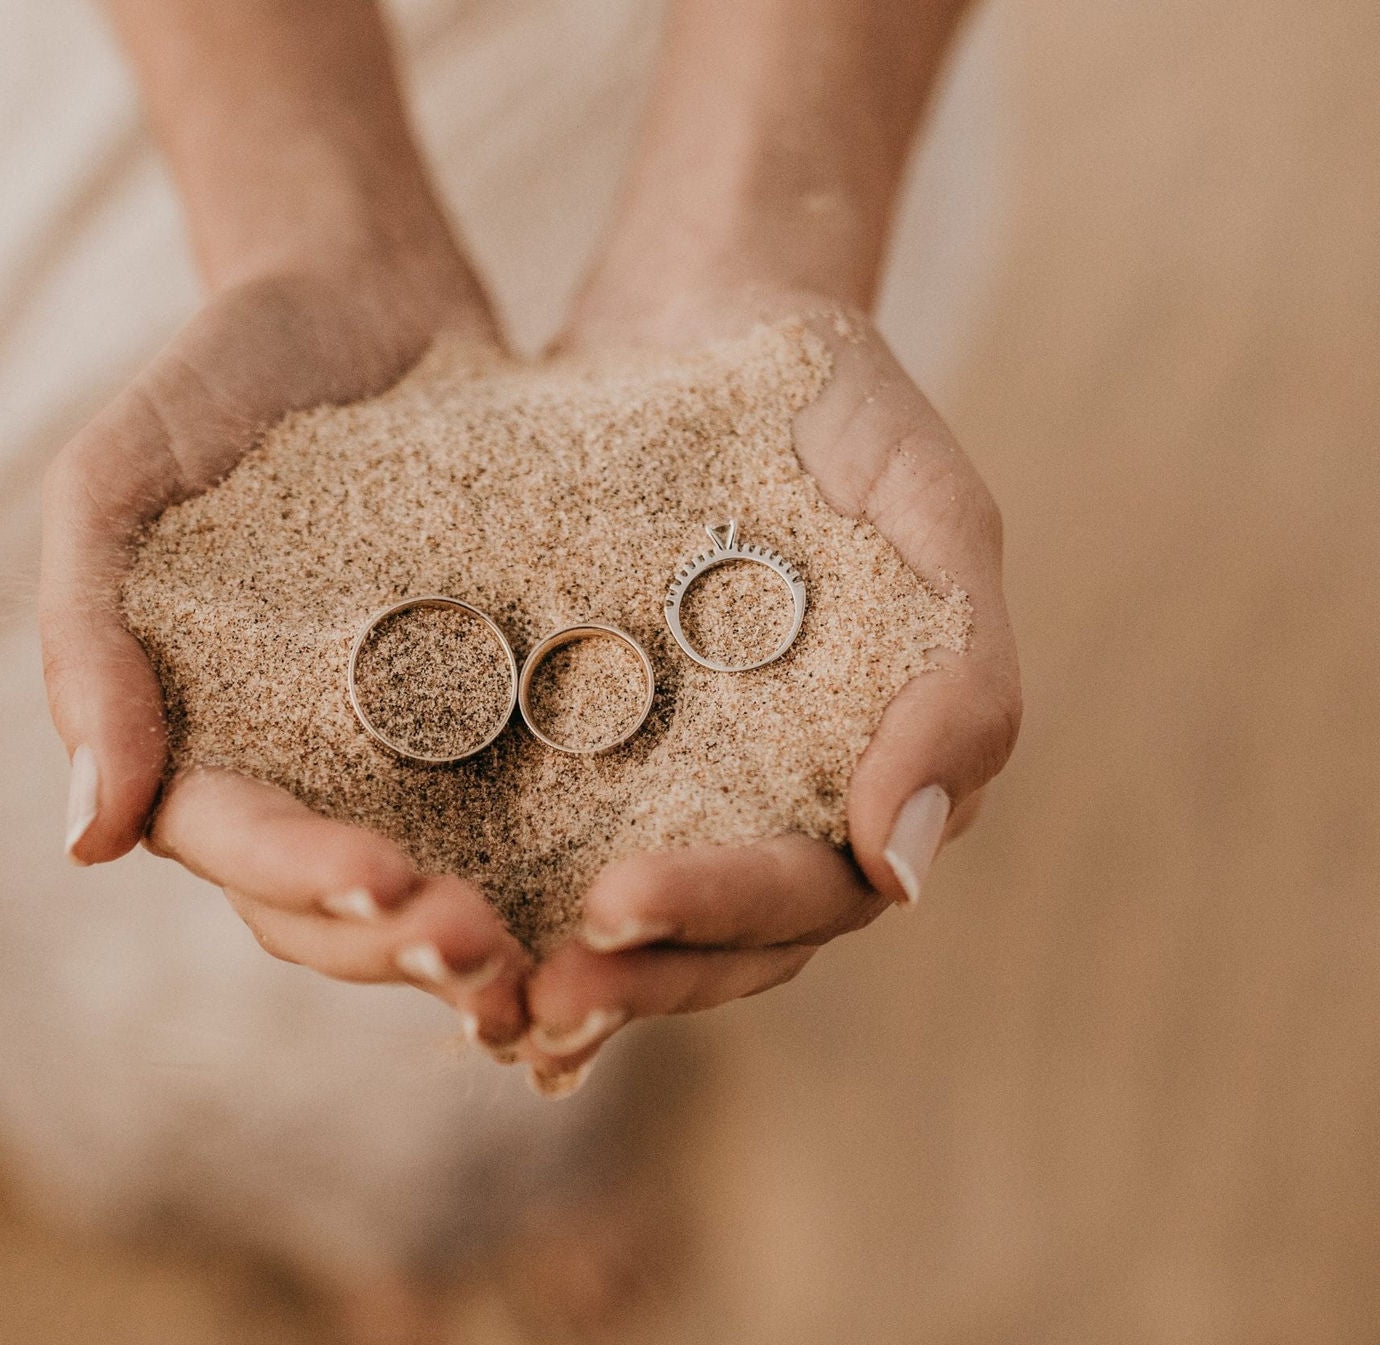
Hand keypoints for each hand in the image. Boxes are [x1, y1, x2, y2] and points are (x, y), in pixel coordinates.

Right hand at [39, 248, 535, 1048]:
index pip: (237, 844)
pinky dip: (553, 872)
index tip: (385, 886)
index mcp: (192, 737)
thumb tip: (88, 842)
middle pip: (332, 908)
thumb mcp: (114, 482)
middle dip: (402, 946)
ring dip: (478, 945)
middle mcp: (296, 768)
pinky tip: (618, 903)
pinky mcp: (492, 716)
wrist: (358, 295)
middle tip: (490, 962)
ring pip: (426, 890)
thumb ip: (84, 642)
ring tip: (550, 969)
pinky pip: (518, 814)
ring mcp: (396, 752)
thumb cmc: (213, 376)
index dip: (305, 880)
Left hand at [513, 289, 1021, 1092]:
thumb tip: (904, 872)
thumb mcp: (933, 515)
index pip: (814, 892)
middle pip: (717, 944)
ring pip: (631, 921)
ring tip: (471, 996)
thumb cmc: (845, 403)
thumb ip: (960, 684)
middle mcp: (778, 800)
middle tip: (530, 1004)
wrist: (711, 306)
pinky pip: (545, 840)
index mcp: (875, 772)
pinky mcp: (586, 741)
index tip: (618, 905)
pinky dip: (500, 894)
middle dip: (628, 982)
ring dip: (560, 970)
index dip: (722, 915)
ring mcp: (682, 779)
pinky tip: (419, 919)